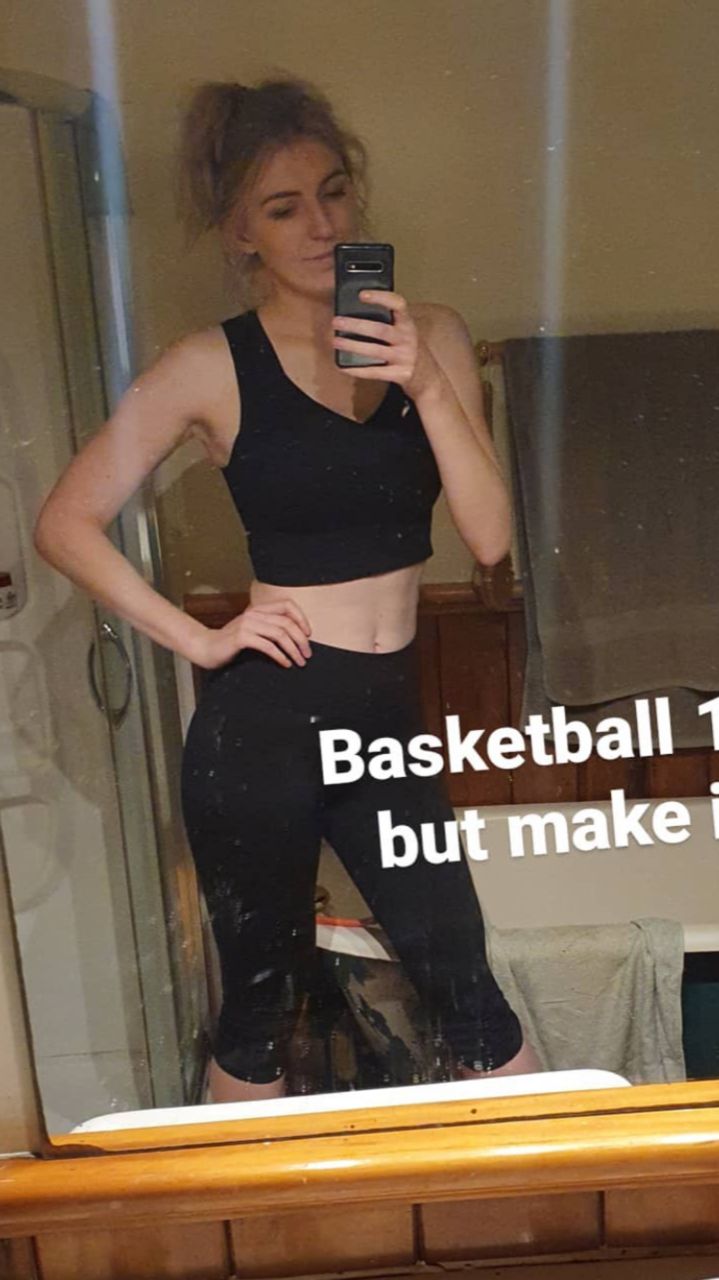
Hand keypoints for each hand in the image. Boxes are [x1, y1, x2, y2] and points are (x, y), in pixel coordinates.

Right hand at [195, 600, 311, 669]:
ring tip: (299, 661)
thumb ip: (268, 629)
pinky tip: (285, 663)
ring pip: (279, 634)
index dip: (301, 618)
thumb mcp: (252, 631)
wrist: (205, 648)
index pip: (287, 605)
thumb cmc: (230, 643)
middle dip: (301, 639)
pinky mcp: (241, 637)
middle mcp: (254, 613)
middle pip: (287, 622)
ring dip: (293, 649)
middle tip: (307, 654)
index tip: (308, 634)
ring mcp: (247, 624)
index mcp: (258, 609)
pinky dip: (280, 656)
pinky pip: (268, 646)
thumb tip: (296, 639)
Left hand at [332, 290, 441, 401]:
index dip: (381, 297)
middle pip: (379, 329)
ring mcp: (404, 357)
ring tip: (336, 342)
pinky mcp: (400, 374)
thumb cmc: (411, 351)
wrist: (429, 379)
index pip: (397, 304)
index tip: (362, 294)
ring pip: (375, 350)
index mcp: (408, 324)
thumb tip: (357, 314)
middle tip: (336, 322)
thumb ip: (390, 322)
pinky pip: (375, 372)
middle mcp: (407, 338)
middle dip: (356, 325)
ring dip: (352, 346)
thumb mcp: (406, 332)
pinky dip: (357, 370)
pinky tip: (343, 367)